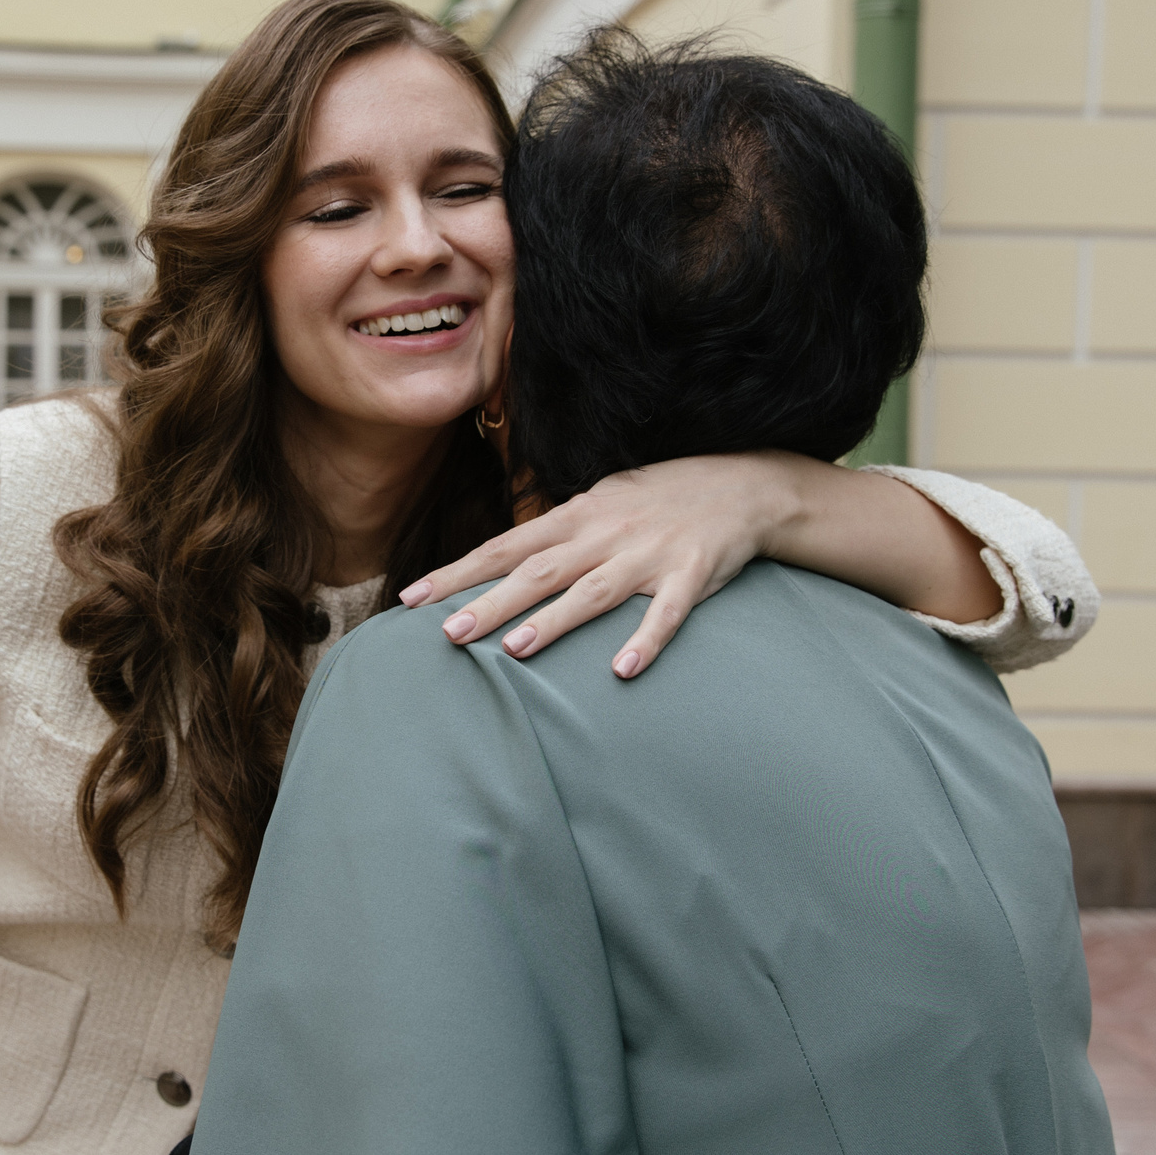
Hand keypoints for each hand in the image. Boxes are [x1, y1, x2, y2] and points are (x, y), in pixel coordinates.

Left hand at [400, 454, 810, 678]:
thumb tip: (501, 559)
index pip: (505, 546)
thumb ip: (555, 532)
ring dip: (554, 620)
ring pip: (593, 591)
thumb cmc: (661, 498)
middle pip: (538, 571)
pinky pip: (667, 613)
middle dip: (491, 602)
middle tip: (447, 634)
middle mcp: (605, 533)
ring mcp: (648, 554)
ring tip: (515, 650)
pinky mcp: (691, 575)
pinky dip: (645, 640)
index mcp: (578, 515)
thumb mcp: (601, 502)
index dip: (458, 572)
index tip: (412, 598)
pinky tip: (622, 670)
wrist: (743, 484)